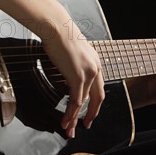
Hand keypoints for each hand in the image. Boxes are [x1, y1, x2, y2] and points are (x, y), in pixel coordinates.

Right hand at [41, 24, 104, 138]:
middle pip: (97, 98)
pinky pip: (76, 100)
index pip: (98, 87)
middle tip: (85, 125)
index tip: (89, 111)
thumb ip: (73, 62)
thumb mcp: (71, 50)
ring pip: (84, 102)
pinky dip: (71, 112)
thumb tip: (65, 69)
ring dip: (75, 117)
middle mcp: (96, 68)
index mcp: (95, 62)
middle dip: (91, 114)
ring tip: (69, 128)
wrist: (56, 26)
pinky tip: (65, 119)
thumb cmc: (59, 33)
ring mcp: (88, 73)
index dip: (94, 102)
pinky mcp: (78, 77)